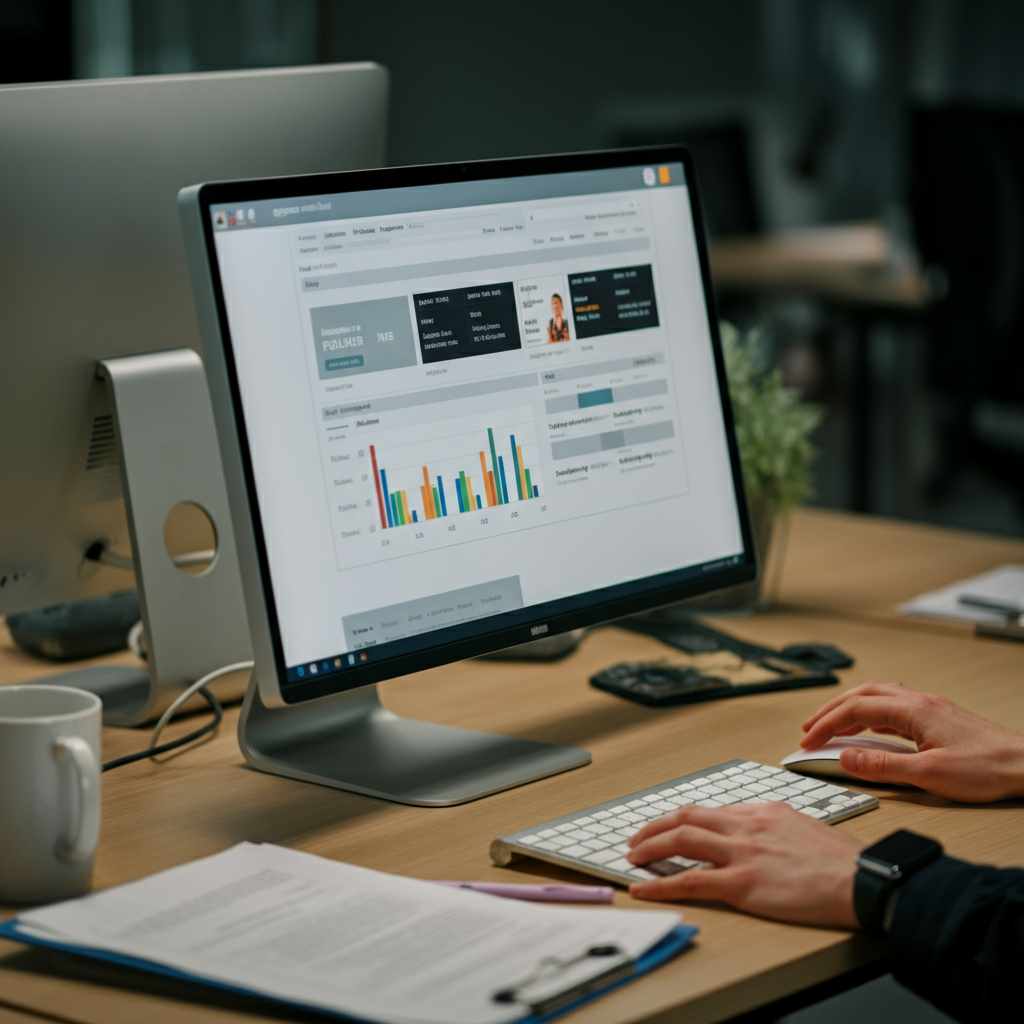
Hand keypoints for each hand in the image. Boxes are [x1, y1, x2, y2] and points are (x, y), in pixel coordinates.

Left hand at [625, 803, 860, 926]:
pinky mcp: (742, 884)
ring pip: (680, 840)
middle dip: (656, 826)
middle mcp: (747, 825)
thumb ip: (777, 826)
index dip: (684, 819)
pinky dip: (660, 883)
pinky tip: (643, 888)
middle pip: (687, 816)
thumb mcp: (805, 825)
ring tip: (632, 856)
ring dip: (650, 847)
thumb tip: (763, 832)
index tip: (670, 826)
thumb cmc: (844, 861)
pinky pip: (690, 880)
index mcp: (763, 810)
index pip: (712, 810)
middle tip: (638, 837)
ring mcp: (742, 853)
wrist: (863, 880)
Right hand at [801, 681, 1023, 801]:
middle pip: (861, 695)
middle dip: (830, 710)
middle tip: (809, 728)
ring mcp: (929, 708)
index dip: (825, 724)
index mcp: (912, 710)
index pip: (854, 709)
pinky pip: (892, 707)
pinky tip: (870, 729)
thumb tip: (845, 758)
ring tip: (831, 724)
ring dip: (849, 708)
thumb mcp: (928, 774)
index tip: (807, 741)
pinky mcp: (938, 718)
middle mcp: (918, 702)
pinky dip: (870, 714)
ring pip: (877, 696)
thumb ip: (882, 765)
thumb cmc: (987, 768)